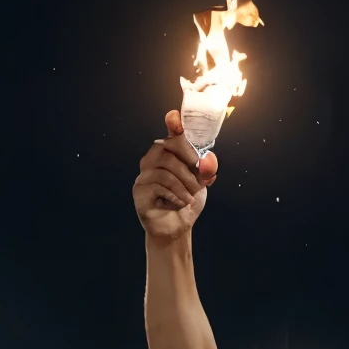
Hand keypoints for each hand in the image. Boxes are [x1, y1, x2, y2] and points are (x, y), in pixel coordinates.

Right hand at [133, 109, 217, 239]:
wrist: (177, 227)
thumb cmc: (186, 200)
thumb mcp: (201, 184)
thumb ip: (206, 170)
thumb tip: (209, 160)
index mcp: (170, 151)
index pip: (171, 129)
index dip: (174, 121)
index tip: (176, 120)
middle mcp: (154, 158)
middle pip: (169, 147)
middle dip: (189, 165)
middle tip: (200, 181)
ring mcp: (144, 173)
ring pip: (165, 167)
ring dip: (184, 184)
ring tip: (190, 197)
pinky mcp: (140, 189)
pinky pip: (158, 185)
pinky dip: (175, 195)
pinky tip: (180, 203)